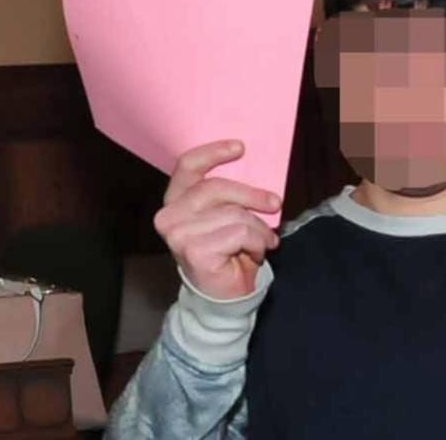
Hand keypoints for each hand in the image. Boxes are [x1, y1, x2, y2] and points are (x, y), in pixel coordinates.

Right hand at [154, 140, 280, 298]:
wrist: (224, 297)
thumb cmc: (227, 251)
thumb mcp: (226, 216)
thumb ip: (229, 195)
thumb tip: (256, 172)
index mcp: (175, 201)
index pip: (188, 166)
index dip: (213, 152)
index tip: (240, 148)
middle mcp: (170, 216)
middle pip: (217, 187)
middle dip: (253, 195)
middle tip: (275, 204)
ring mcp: (179, 234)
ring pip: (235, 213)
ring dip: (259, 228)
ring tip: (263, 241)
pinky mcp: (195, 251)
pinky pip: (241, 232)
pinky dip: (257, 243)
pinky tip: (255, 254)